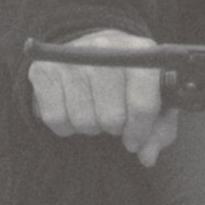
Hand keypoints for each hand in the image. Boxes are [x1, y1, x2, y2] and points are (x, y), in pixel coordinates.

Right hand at [27, 27, 178, 167]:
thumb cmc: (127, 77)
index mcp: (141, 52)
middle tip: (113, 118)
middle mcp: (106, 49)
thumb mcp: (153, 94)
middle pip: (111, 118)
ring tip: (95, 109)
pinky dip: (66, 125)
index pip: (142, 103)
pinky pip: (56, 119)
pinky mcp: (45, 70)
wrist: (91, 47)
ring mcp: (73, 58)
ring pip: (83, 121)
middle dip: (115, 127)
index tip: (135, 140)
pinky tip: (74, 107)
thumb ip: (159, 128)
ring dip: (91, 126)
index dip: (140, 131)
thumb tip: (147, 157)